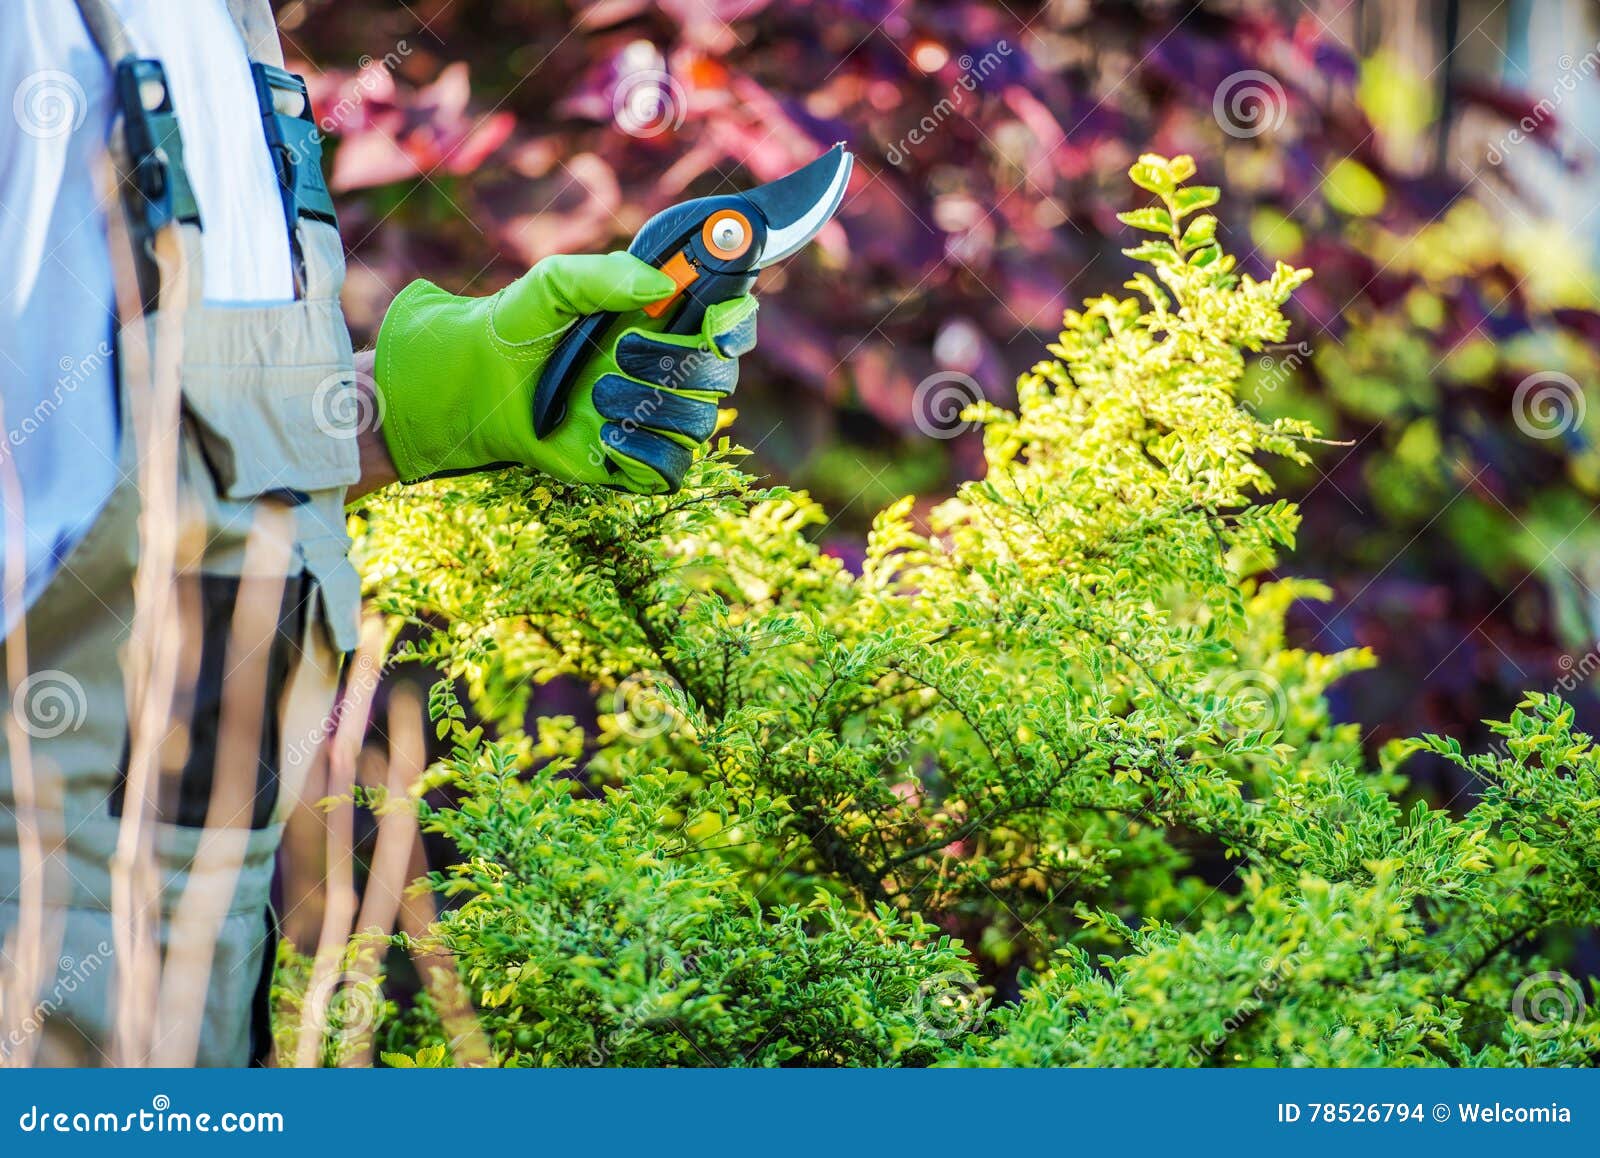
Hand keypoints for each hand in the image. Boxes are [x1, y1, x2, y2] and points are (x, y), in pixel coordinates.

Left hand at [373, 252, 756, 492]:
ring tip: (596, 394)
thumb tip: (664, 287)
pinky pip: (670, 470)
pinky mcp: (630, 464)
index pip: (727, 325)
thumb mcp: (551, 286)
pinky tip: (604, 434)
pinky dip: (646, 452)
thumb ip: (604, 275)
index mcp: (659, 327)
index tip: (719, 320)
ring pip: (699, 424)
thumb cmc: (513, 328)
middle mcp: (663, 374)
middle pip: (720, 377)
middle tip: (624, 349)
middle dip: (681, 363)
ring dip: (651, 407)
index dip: (737, 323)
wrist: (469, 388)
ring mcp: (649, 422)